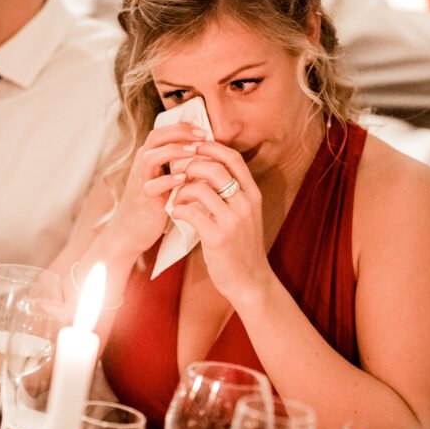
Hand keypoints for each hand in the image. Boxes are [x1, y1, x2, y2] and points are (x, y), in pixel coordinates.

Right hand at [103, 123, 207, 258]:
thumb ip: (176, 164)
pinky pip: (153, 185)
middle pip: (157, 137)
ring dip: (174, 151)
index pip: (163, 131)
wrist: (131, 231)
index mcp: (149, 157)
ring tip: (194, 151)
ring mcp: (141, 181)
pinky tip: (185, 178)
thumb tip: (203, 153)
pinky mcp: (144, 199)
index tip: (204, 131)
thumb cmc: (153, 203)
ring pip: (151, 156)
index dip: (184, 127)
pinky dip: (169, 180)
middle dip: (181, 133)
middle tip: (203, 136)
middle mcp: (142, 164)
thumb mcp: (164, 179)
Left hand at [168, 141, 273, 302]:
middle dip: (191, 165)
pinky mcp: (218, 238)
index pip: (233, 158)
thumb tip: (206, 167)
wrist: (250, 281)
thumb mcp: (245, 214)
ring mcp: (233, 221)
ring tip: (176, 198)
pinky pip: (191, 213)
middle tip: (178, 173)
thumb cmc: (242, 246)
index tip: (194, 148)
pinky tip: (177, 215)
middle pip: (215, 168)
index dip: (211, 147)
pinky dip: (178, 210)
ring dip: (181, 190)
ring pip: (200, 189)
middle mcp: (245, 204)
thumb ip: (232, 192)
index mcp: (253, 194)